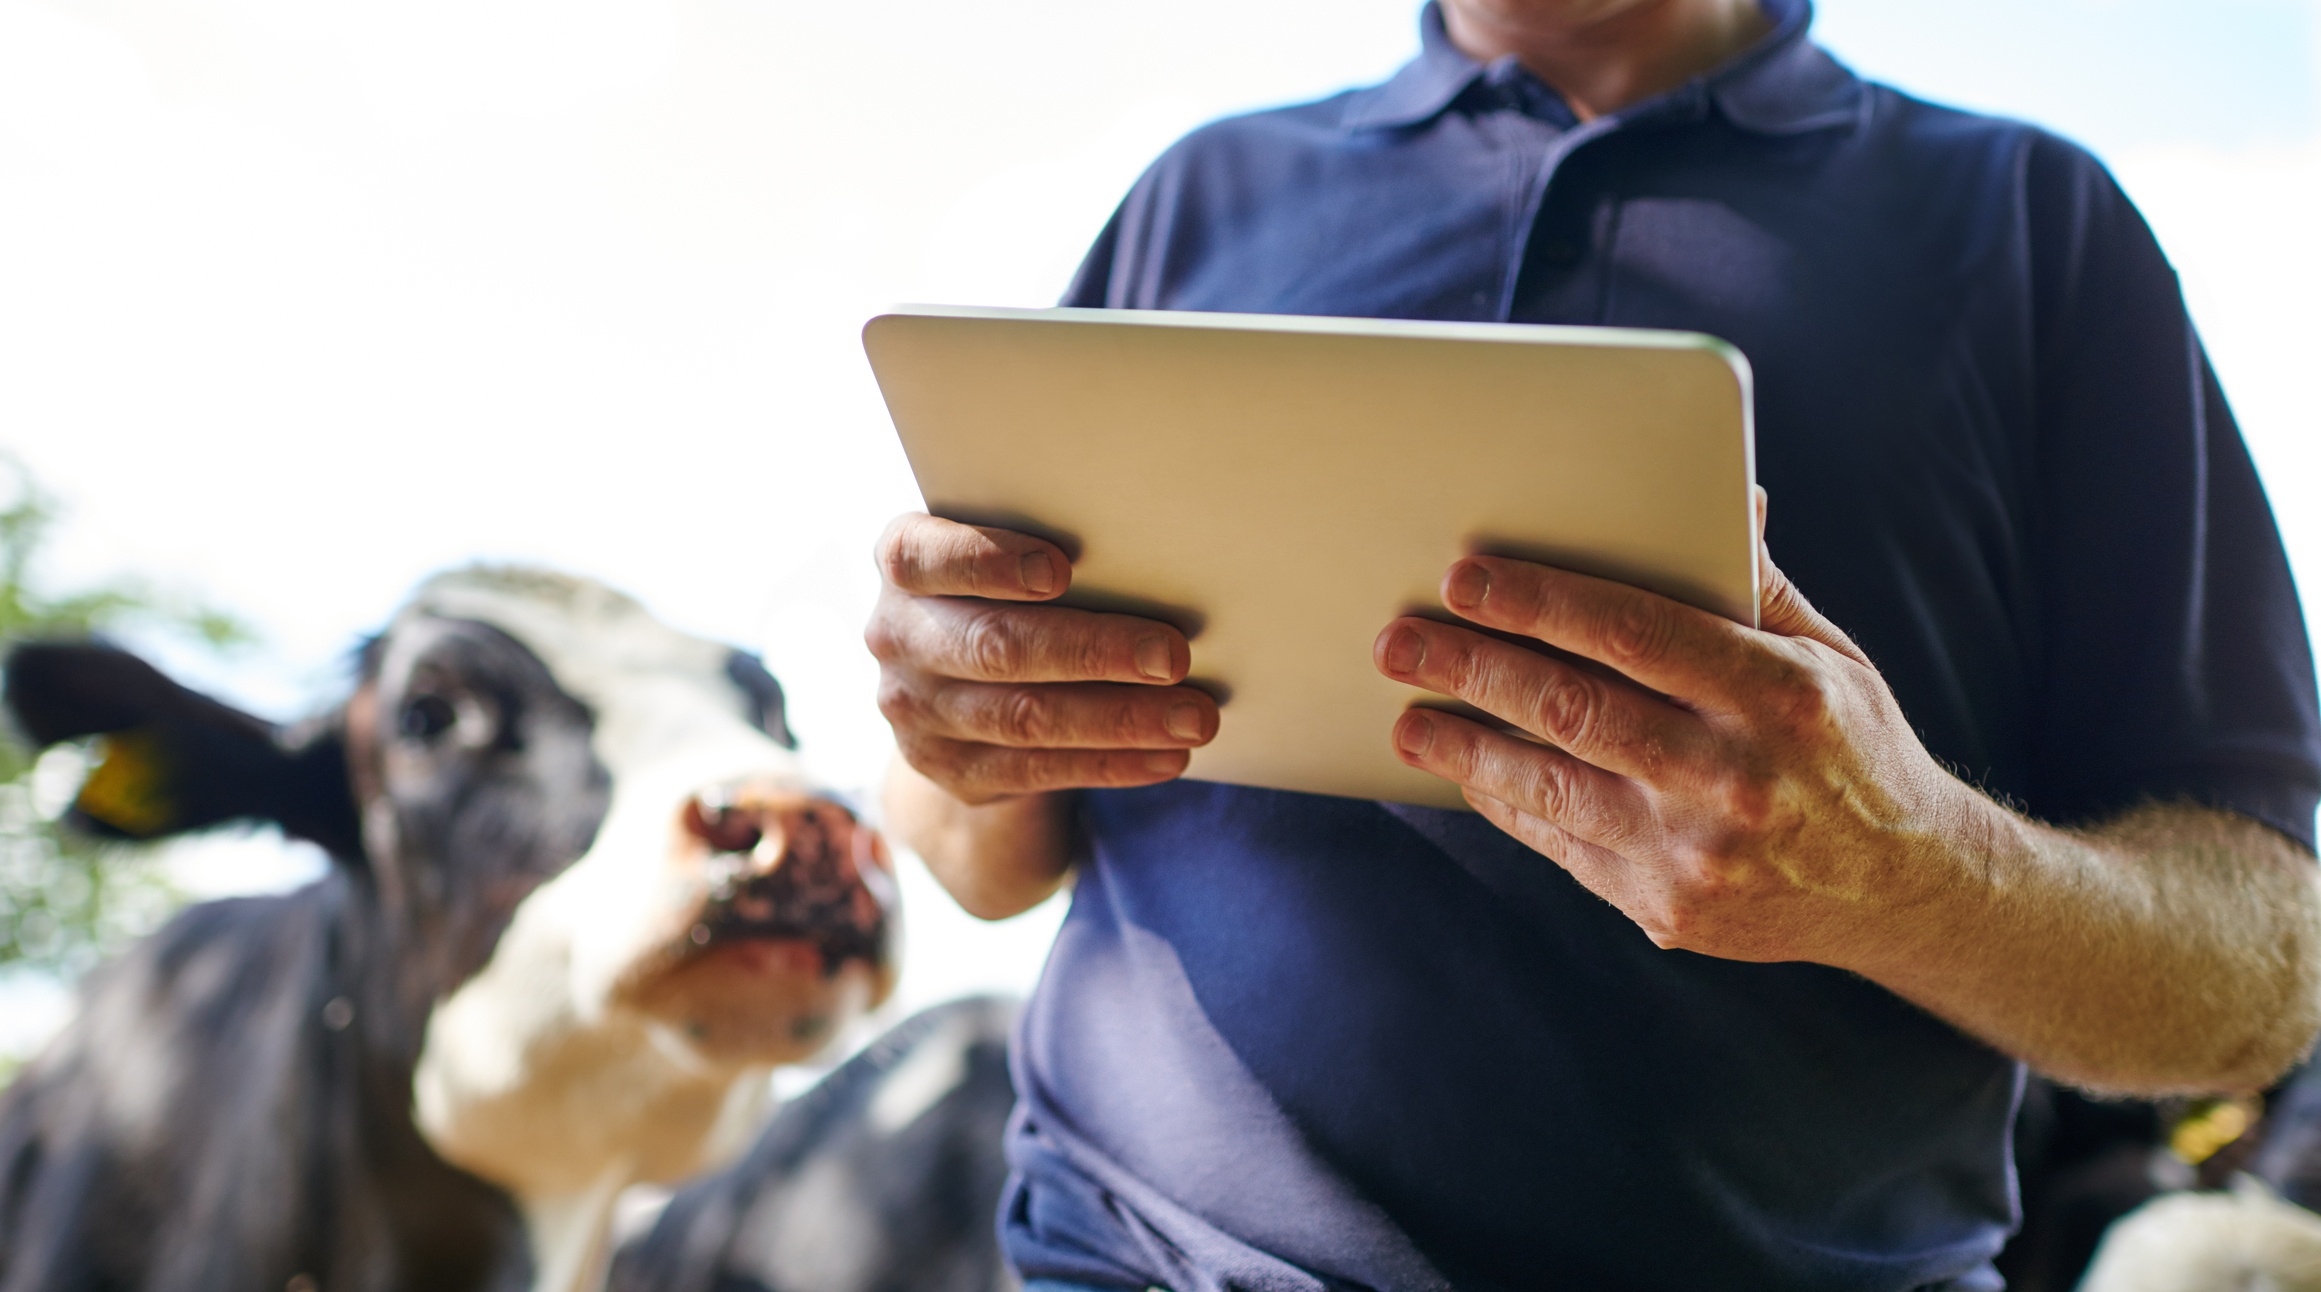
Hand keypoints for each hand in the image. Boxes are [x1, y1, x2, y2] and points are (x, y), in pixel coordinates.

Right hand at [866, 514, 1219, 805]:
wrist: (958, 685)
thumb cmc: (1010, 589)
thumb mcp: (1005, 557)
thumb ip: (1047, 553)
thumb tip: (1158, 560)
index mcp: (904, 564)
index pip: (924, 558)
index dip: (988, 562)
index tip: (1061, 570)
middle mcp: (896, 637)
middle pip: (994, 644)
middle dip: (1091, 651)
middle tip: (1172, 656)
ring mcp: (916, 712)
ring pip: (1023, 717)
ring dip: (1119, 718)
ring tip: (1194, 715)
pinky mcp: (952, 771)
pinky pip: (1038, 771)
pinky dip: (1112, 762)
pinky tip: (1168, 755)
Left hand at [1372, 512, 1968, 966]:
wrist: (1902, 888)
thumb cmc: (1850, 747)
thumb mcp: (1829, 658)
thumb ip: (1758, 586)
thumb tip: (1720, 497)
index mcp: (1779, 695)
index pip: (1635, 631)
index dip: (1539, 601)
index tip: (1464, 577)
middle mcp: (1736, 776)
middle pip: (1575, 709)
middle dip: (1472, 669)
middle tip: (1399, 642)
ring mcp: (1699, 853)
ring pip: (1553, 788)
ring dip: (1466, 748)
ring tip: (1406, 717)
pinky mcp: (1668, 909)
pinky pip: (1564, 847)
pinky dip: (1508, 805)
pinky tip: (1466, 773)